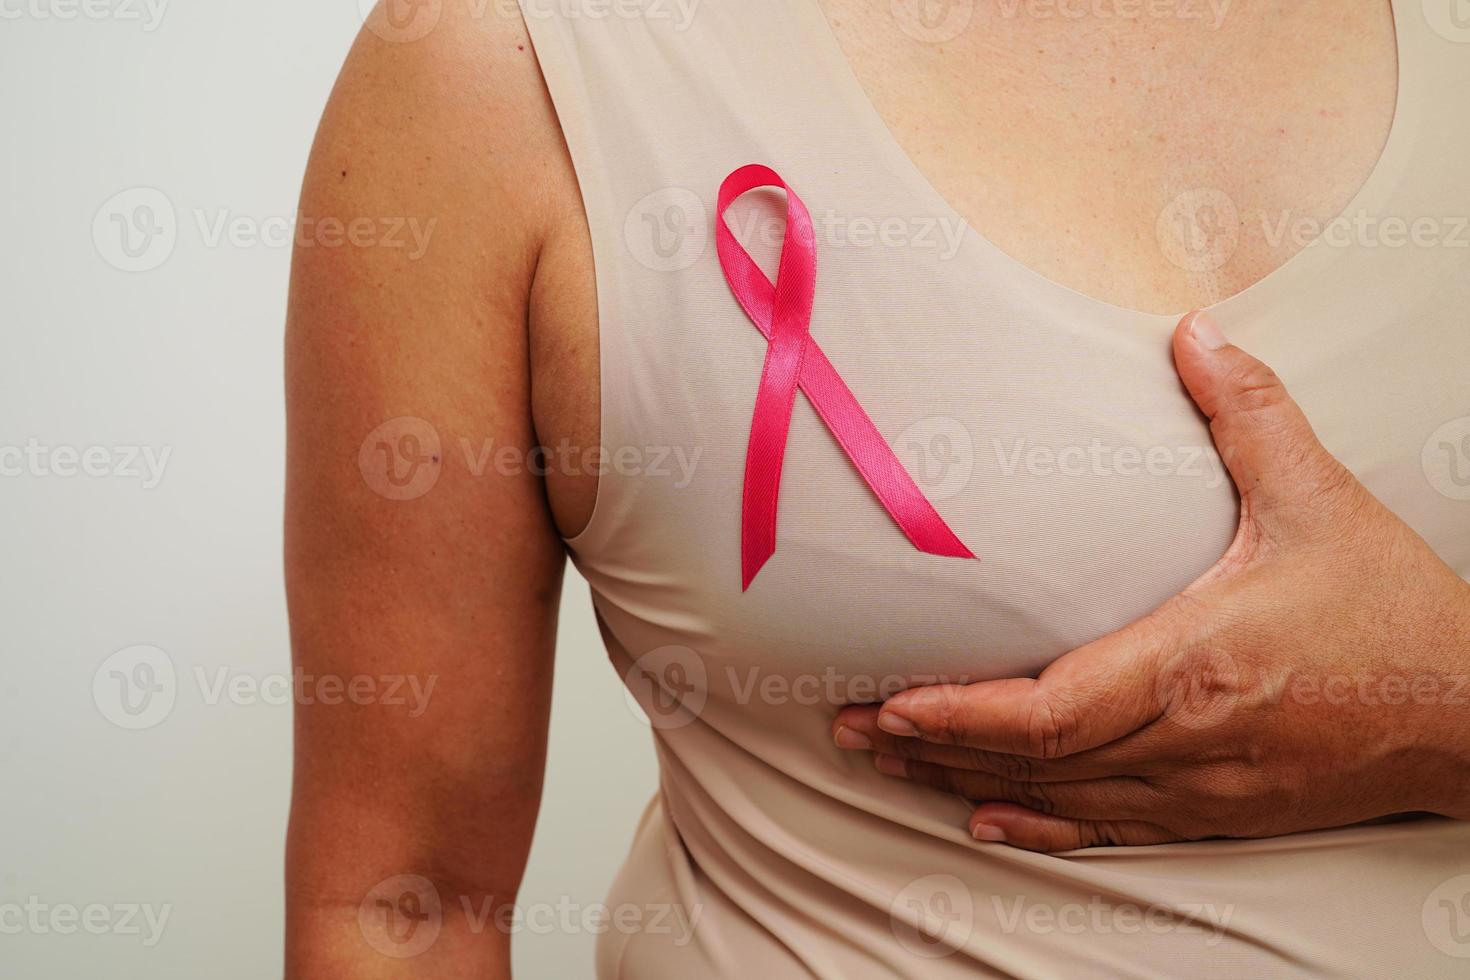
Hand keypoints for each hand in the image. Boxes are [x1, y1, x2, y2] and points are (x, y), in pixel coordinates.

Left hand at [833, 311, 1469, 851]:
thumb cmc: (1396, 615)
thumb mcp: (1321, 498)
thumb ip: (1249, 413)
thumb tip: (1191, 332)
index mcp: (1197, 663)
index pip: (1053, 709)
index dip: (964, 714)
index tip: (896, 701)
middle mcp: (1186, 739)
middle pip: (1034, 757)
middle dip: (933, 746)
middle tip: (850, 728)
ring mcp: (1199, 788)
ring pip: (1058, 796)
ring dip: (966, 781)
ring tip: (890, 763)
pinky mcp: (1217, 812)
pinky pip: (1110, 827)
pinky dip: (1040, 825)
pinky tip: (985, 819)